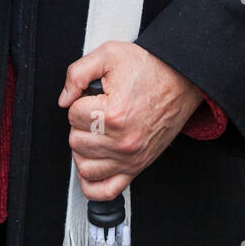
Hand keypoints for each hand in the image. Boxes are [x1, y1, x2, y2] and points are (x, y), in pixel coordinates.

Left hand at [59, 41, 202, 200]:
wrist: (180, 80)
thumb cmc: (149, 68)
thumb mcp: (110, 54)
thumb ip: (78, 73)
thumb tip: (64, 99)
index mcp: (114, 113)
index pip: (72, 114)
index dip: (79, 101)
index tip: (93, 97)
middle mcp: (122, 140)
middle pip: (76, 141)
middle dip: (81, 123)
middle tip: (96, 111)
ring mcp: (130, 158)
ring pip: (85, 166)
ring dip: (84, 149)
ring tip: (95, 133)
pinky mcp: (137, 167)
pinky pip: (105, 190)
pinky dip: (93, 183)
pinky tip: (94, 164)